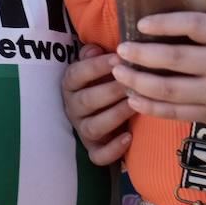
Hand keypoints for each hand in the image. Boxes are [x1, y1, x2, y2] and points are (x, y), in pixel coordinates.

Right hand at [62, 44, 132, 164]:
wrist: (106, 112)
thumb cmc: (104, 81)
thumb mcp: (98, 65)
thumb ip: (94, 55)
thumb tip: (94, 49)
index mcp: (71, 85)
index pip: (77, 74)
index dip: (96, 66)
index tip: (119, 58)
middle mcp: (73, 108)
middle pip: (86, 101)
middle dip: (110, 91)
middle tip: (131, 83)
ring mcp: (82, 130)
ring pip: (93, 127)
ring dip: (114, 115)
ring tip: (134, 105)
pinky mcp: (93, 150)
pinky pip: (98, 155)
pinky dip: (113, 149)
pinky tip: (129, 137)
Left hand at [110, 12, 205, 136]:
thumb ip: (201, 35)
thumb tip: (155, 25)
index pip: (195, 25)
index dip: (166, 23)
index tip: (141, 23)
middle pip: (175, 60)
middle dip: (142, 55)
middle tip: (121, 50)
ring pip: (169, 90)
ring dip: (139, 82)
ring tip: (119, 73)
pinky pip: (174, 113)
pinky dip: (150, 106)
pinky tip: (133, 98)